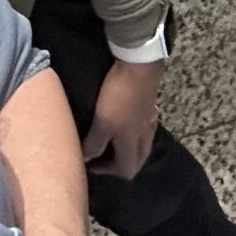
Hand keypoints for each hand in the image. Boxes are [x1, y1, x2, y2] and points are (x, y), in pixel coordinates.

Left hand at [81, 59, 161, 179]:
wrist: (139, 64)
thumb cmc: (119, 95)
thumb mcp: (103, 122)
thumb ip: (94, 143)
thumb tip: (86, 159)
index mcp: (133, 144)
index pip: (126, 170)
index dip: (106, 171)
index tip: (88, 163)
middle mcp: (145, 136)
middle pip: (136, 161)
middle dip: (118, 164)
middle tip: (99, 156)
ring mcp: (149, 121)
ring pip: (140, 146)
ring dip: (125, 149)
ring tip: (107, 142)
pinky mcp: (149, 107)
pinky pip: (141, 130)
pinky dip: (130, 135)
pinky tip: (121, 124)